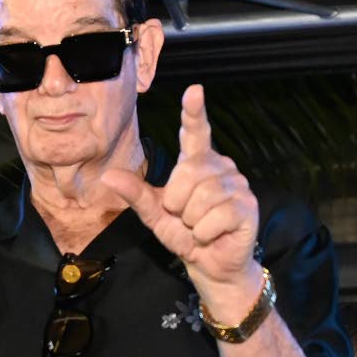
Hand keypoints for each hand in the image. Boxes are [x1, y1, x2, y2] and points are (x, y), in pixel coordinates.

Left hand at [102, 85, 258, 301]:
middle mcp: (220, 166)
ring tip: (199, 227)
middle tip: (185, 218)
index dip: (194, 112)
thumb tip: (109, 176)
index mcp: (197, 162)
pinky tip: (212, 235)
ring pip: (200, 198)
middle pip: (187, 174)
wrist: (209, 265)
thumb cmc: (184, 234)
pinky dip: (204, 233)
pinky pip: (214, 217)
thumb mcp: (154, 214)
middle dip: (176, 203)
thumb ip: (135, 194)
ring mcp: (237, 184)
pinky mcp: (247, 206)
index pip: (196, 132)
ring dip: (191, 222)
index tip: (194, 91)